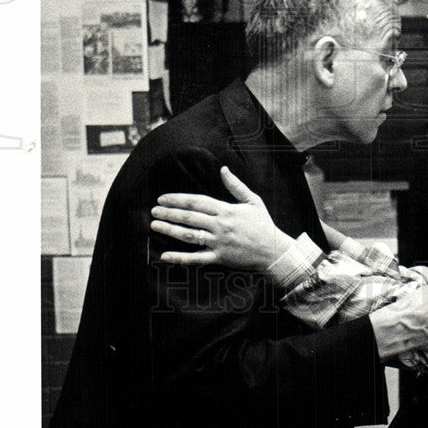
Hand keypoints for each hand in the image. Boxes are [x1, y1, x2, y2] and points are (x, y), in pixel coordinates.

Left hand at [150, 167, 292, 269]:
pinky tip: (165, 256)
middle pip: (189, 218)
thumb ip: (236, 185)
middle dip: (169, 213)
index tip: (163, 198)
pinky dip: (180, 258)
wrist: (273, 250)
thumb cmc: (263, 224)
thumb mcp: (253, 200)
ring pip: (189, 236)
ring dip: (170, 231)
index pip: (197, 202)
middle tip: (153, 210)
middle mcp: (220, 226)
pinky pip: (196, 259)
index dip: (178, 199)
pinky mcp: (219, 258)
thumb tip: (223, 169)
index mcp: (226, 210)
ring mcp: (218, 243)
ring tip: (155, 226)